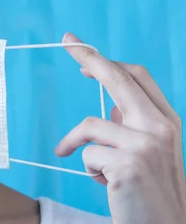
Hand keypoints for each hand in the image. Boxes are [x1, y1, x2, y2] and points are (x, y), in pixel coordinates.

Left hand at [56, 33, 185, 223]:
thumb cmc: (150, 192)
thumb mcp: (149, 154)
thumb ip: (133, 128)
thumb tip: (109, 109)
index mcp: (167, 121)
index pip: (137, 76)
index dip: (108, 61)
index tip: (82, 52)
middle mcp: (161, 127)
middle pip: (118, 78)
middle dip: (89, 56)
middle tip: (66, 39)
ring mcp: (146, 145)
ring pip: (90, 125)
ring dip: (79, 146)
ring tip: (92, 169)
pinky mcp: (128, 164)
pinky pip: (87, 154)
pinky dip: (88, 169)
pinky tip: (105, 185)